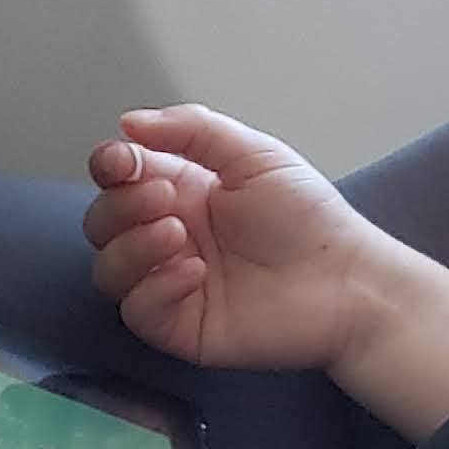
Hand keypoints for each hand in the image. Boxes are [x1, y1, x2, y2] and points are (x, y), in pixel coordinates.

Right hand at [84, 102, 381, 378]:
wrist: (347, 281)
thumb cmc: (311, 219)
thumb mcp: (255, 155)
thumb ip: (192, 130)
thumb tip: (129, 123)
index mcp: (183, 191)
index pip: (119, 176)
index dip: (110, 165)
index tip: (123, 162)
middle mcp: (170, 236)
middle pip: (102, 221)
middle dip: (121, 206)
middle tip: (167, 200)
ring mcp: (171, 283)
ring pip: (108, 269)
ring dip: (131, 246)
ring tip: (179, 235)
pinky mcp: (181, 326)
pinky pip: (137, 311)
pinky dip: (154, 288)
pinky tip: (193, 273)